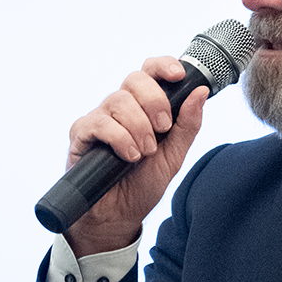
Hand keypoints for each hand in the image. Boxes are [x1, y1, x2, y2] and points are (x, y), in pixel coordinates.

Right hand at [64, 57, 207, 256]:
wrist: (119, 216)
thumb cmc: (143, 184)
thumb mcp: (174, 156)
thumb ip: (187, 125)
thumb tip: (201, 92)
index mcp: (143, 106)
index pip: (150, 71)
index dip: (163, 65)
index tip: (178, 75)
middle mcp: (120, 107)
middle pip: (135, 79)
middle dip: (154, 102)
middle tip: (162, 129)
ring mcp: (99, 118)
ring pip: (118, 101)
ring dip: (139, 127)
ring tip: (144, 153)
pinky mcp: (81, 134)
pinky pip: (100, 123)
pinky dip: (119, 138)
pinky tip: (128, 156)